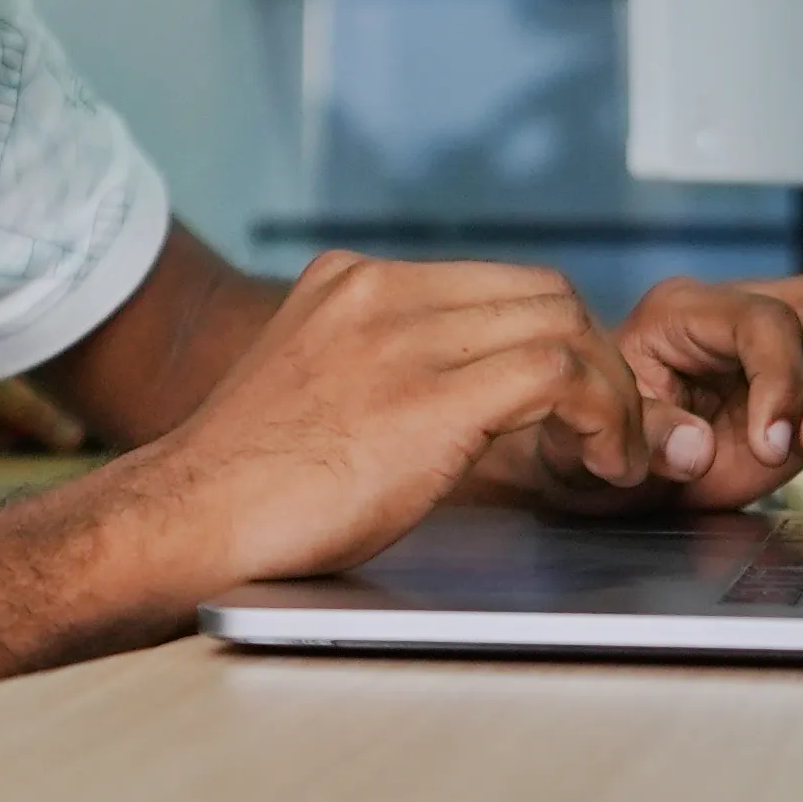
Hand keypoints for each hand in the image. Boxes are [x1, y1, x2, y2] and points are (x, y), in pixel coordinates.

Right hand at [106, 251, 650, 592]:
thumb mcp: (315, 389)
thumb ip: (383, 370)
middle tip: (607, 432)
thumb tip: (467, 400)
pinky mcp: (426, 398)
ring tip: (612, 454)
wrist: (189, 519)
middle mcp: (379, 291)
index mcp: (350, 282)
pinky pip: (558, 372)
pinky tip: (602, 462)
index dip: (557, 340)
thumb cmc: (248, 486)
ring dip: (613, 392)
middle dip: (597, 360)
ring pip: (564, 322)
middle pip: (544, 291)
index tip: (573, 405)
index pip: (499, 282)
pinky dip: (603, 414)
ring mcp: (400, 337)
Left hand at [551, 274, 802, 512]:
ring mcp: (793, 340)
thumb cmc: (597, 442)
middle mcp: (747, 311)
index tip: (775, 445)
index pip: (762, 319)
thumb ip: (644, 436)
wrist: (612, 464)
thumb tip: (698, 444)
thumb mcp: (595, 439)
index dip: (782, 380)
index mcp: (684, 312)